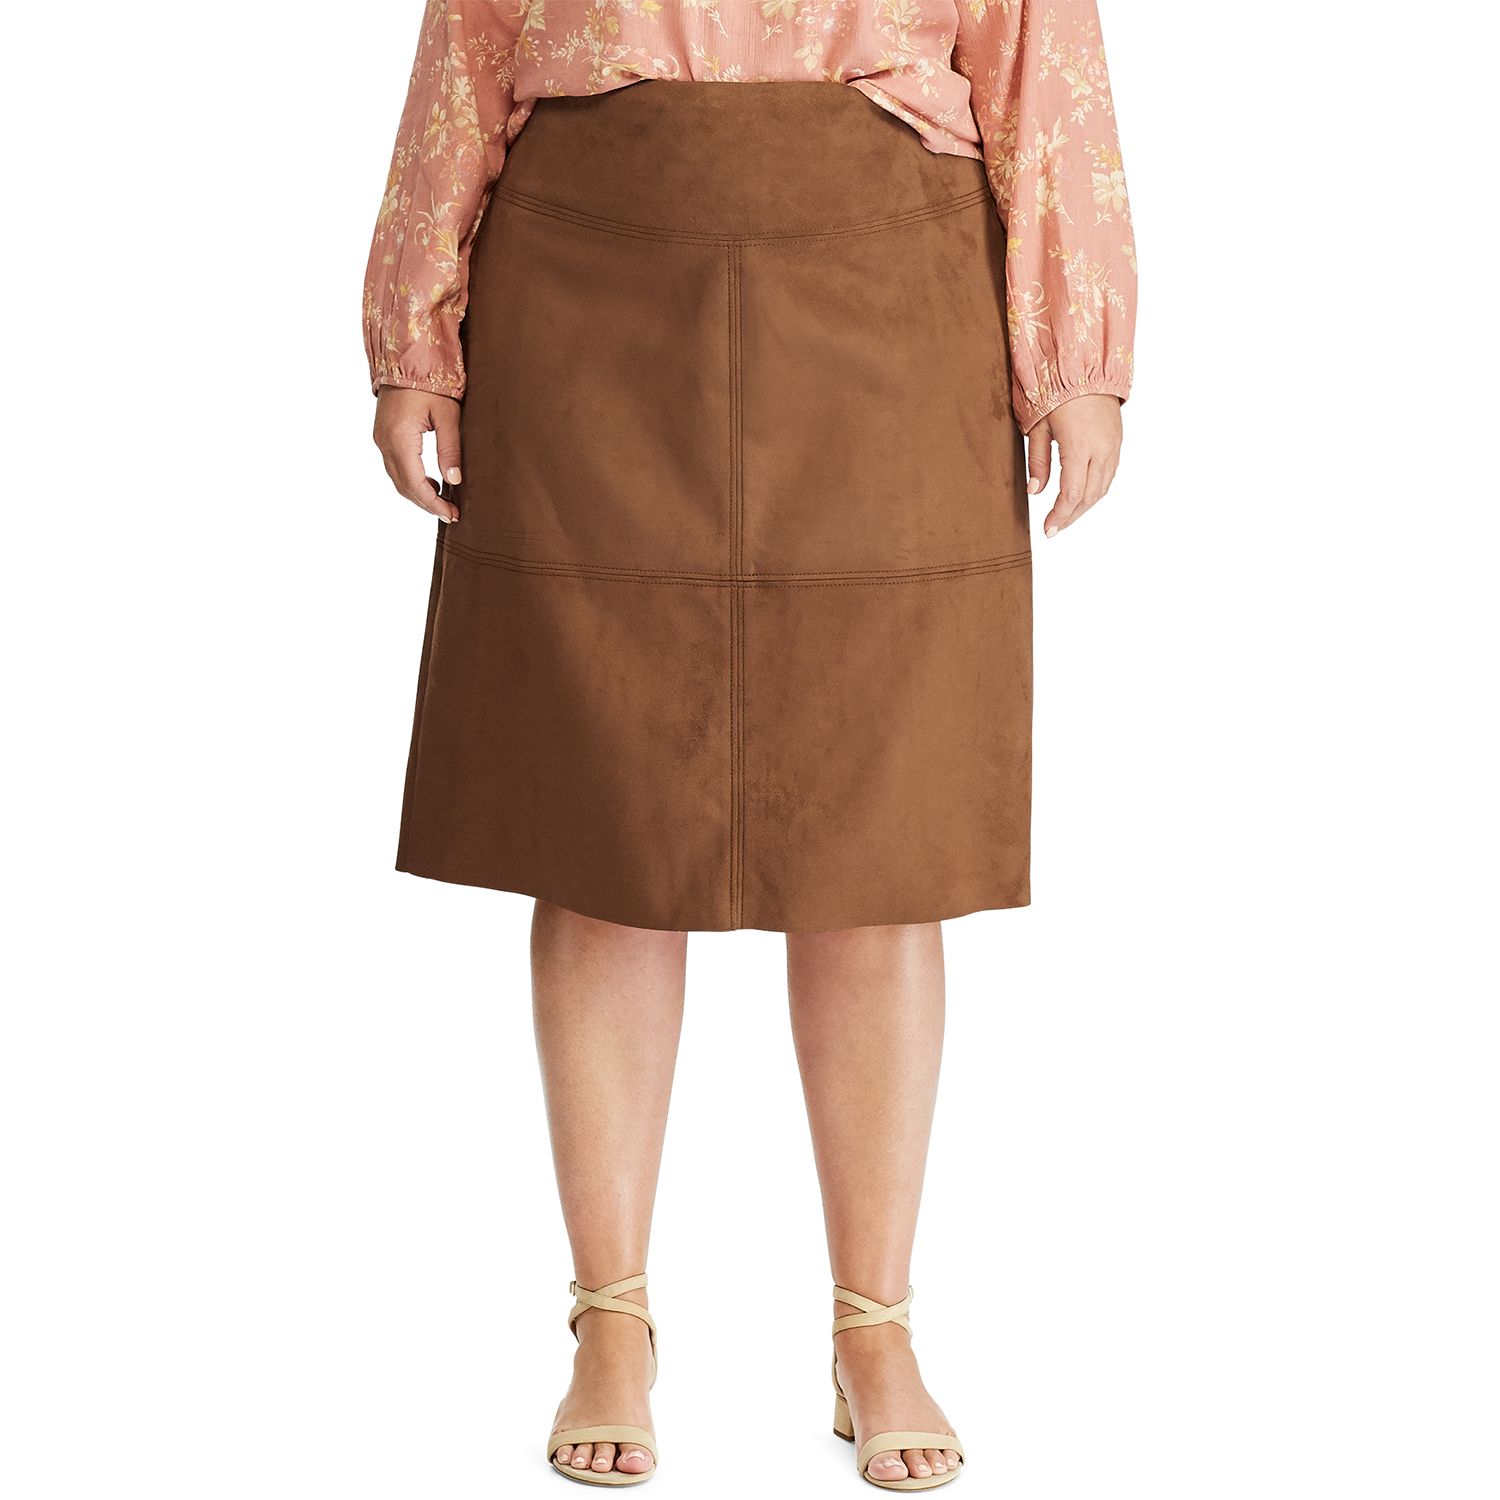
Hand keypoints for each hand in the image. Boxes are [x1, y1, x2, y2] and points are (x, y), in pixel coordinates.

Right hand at [373, 386, 462, 522]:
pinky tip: (431, 481)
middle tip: (451, 513)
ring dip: (418, 493)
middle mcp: (384, 442)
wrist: (406, 355)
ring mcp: (380, 439)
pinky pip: (395, 466)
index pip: (415, 485)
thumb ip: (450, 449)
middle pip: (404, 486)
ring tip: (443, 501)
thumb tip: (454, 481)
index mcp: (399, 439)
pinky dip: (411, 480)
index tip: (452, 515)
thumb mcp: (447, 415)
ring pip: (397, 479)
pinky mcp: (382, 435)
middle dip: (427, 503)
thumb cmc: (430, 380)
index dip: (433, 504)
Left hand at [1025, 394, 1122, 536]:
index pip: (1072, 493)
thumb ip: (1038, 460)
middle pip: (1089, 496)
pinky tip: (1081, 497)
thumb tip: (1035, 490)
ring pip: (1102, 488)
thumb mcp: (1039, 426)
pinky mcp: (1117, 442)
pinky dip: (1095, 491)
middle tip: (1054, 528)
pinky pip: (1109, 475)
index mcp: (1080, 446)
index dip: (1060, 515)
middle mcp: (1102, 449)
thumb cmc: (1058, 392)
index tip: (1048, 530)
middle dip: (1071, 515)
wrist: (1088, 367)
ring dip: (1084, 506)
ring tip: (1066, 517)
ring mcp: (1113, 446)